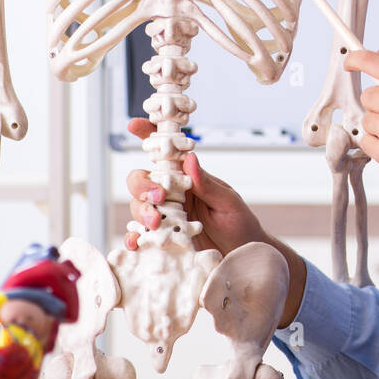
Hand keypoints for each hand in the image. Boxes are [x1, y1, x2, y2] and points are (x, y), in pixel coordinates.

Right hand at [123, 118, 266, 257]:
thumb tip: (190, 157)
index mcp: (187, 178)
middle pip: (141, 181)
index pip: (165, 153)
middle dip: (142, 185)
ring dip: (141, 211)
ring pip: (138, 206)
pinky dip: (134, 238)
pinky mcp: (163, 238)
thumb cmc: (239, 223)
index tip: (135, 125)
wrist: (243, 253)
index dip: (148, 137)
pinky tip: (137, 242)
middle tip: (158, 196)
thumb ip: (207, 183)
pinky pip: (141, 236)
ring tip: (155, 223)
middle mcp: (172, 194)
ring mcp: (165, 216)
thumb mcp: (227, 201)